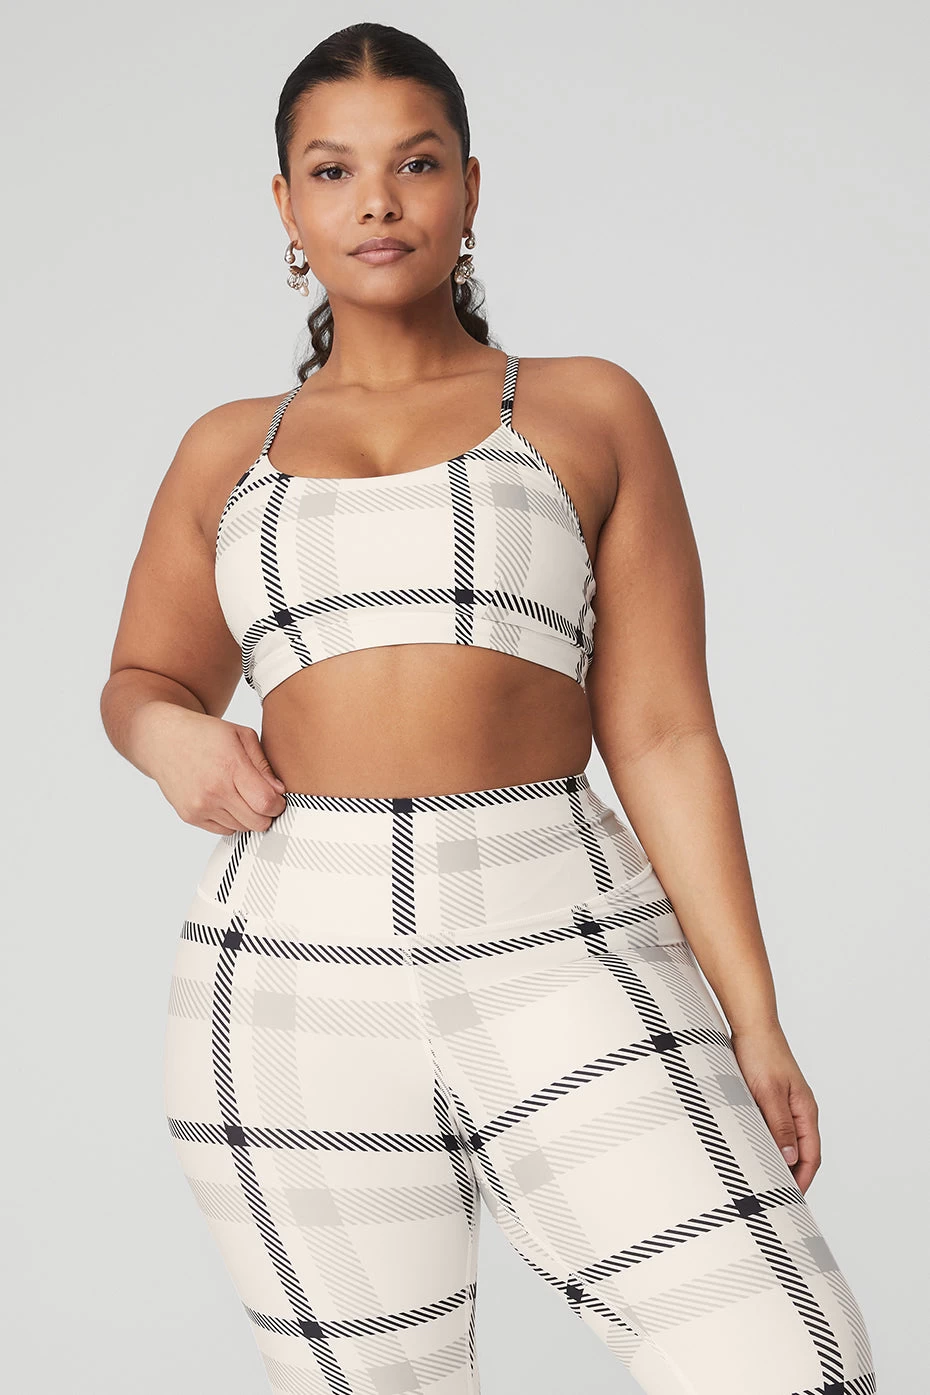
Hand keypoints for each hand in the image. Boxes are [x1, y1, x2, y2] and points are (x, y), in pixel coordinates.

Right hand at [133, 702, 287, 833]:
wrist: (163, 740)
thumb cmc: (206, 734)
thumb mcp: (241, 735)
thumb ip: (263, 764)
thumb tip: (279, 791)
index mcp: (230, 767)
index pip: (266, 803)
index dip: (279, 804)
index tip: (278, 797)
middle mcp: (214, 790)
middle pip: (257, 822)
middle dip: (267, 814)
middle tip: (264, 799)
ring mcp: (200, 806)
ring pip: (242, 828)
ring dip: (248, 817)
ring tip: (241, 795)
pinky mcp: (190, 816)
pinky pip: (224, 830)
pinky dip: (231, 820)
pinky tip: (227, 801)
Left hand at [729, 1021, 821, 1194]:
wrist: (750, 1024)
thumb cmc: (760, 1054)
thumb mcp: (768, 1093)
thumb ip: (780, 1126)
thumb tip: (791, 1159)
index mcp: (805, 1110)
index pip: (812, 1155)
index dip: (803, 1179)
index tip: (790, 1198)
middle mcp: (799, 1109)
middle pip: (801, 1151)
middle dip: (790, 1174)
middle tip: (773, 1195)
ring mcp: (785, 1103)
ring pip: (785, 1139)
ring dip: (776, 1158)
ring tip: (760, 1177)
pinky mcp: (769, 1096)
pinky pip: (772, 1126)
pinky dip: (765, 1141)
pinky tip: (749, 1148)